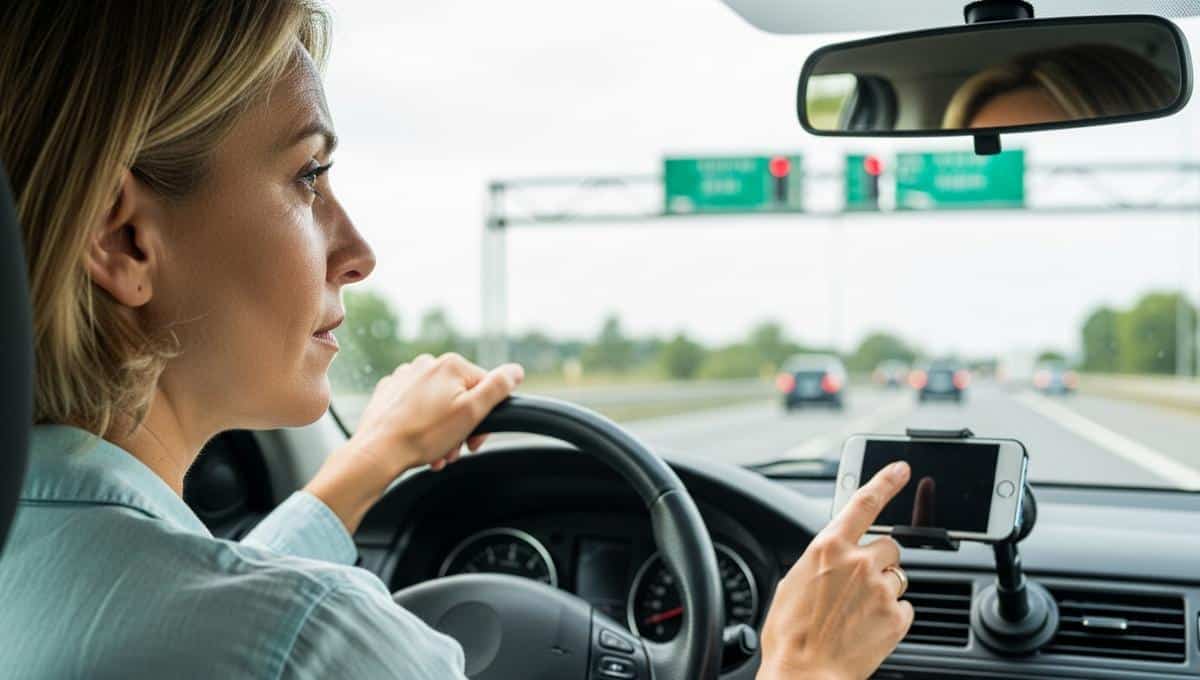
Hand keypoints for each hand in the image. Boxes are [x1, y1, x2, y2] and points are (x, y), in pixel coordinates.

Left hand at [306, 353, 523, 532]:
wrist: (377, 452)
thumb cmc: (423, 435)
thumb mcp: (471, 413)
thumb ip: (498, 387)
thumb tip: (516, 370)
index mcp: (451, 365)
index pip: (485, 388)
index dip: (484, 418)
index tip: (474, 442)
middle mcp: (427, 364)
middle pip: (460, 397)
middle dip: (461, 428)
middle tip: (452, 451)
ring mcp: (405, 377)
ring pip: (438, 405)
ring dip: (442, 431)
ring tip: (435, 453)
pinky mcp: (390, 392)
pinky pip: (415, 407)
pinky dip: (422, 425)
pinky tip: (419, 443)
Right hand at [757, 462, 913, 679]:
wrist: (806, 674)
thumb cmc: (790, 636)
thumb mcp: (792, 583)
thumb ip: (820, 562)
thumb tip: (831, 559)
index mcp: (827, 547)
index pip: (864, 503)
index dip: (886, 482)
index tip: (902, 468)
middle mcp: (858, 562)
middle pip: (888, 545)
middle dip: (878, 561)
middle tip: (857, 587)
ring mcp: (880, 589)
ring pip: (897, 576)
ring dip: (883, 589)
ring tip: (857, 613)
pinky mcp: (897, 617)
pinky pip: (905, 606)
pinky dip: (891, 616)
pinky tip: (868, 629)